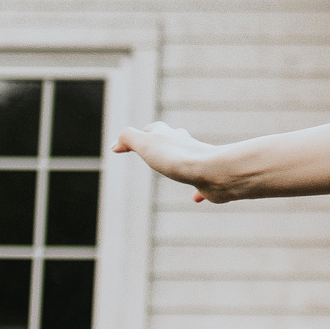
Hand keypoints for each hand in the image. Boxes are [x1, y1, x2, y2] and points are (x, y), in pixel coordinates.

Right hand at [113, 122, 244, 202]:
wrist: (214, 172)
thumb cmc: (179, 158)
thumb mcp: (146, 144)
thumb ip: (129, 138)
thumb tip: (115, 145)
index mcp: (169, 136)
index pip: (153, 130)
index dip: (141, 134)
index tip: (128, 144)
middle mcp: (186, 146)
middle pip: (174, 139)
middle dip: (165, 141)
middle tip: (156, 147)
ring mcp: (200, 163)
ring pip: (190, 159)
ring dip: (182, 161)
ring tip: (177, 168)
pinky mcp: (209, 181)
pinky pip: (203, 185)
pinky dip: (198, 189)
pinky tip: (195, 198)